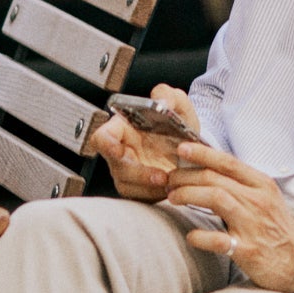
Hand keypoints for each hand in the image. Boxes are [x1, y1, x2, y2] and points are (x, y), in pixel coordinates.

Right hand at [88, 86, 200, 204]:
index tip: (119, 151)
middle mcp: (120, 152)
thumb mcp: (177, 102)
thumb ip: (168, 95)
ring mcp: (127, 172)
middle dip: (139, 174)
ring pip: (127, 185)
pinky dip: (155, 195)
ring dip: (149, 188)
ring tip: (172, 182)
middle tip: (162, 176)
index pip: (102, 137)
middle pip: (116, 166)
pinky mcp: (138, 189)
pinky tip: (171, 188)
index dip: (106, 145)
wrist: (191, 145)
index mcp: (122, 129)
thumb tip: (160, 100)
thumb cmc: (177, 121)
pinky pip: (140, 197)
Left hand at [168, 140, 293, 292]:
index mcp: (262, 185)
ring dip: (188, 195)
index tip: (181, 149)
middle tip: (169, 180)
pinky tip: (190, 235)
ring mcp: (252, 225)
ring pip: (216, 198)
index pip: (228, 162)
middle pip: (215, 178)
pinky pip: (218, 239)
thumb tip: (208, 168)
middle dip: (186, 176)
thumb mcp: (266, 197)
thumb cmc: (276, 227)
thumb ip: (241, 183)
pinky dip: (199, 236)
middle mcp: (257, 201)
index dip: (202, 153)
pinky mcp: (247, 250)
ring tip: (173, 198)